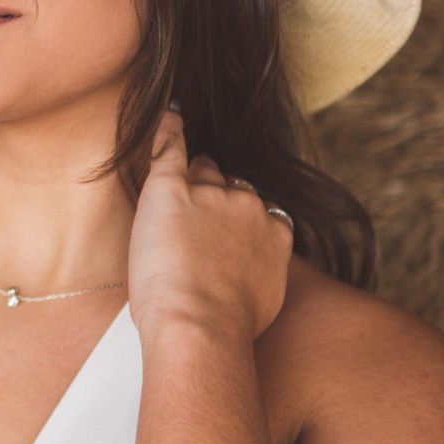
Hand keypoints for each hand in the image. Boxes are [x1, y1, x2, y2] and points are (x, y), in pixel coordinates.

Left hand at [127, 111, 292, 345]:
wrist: (200, 327)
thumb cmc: (225, 330)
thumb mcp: (261, 302)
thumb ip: (260, 277)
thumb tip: (250, 282)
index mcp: (275, 233)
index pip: (260, 209)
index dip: (241, 218)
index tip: (229, 230)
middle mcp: (249, 206)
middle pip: (233, 186)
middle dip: (218, 196)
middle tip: (197, 217)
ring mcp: (210, 195)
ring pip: (204, 171)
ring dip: (194, 176)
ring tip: (181, 182)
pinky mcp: (171, 189)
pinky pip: (172, 148)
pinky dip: (169, 129)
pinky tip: (169, 114)